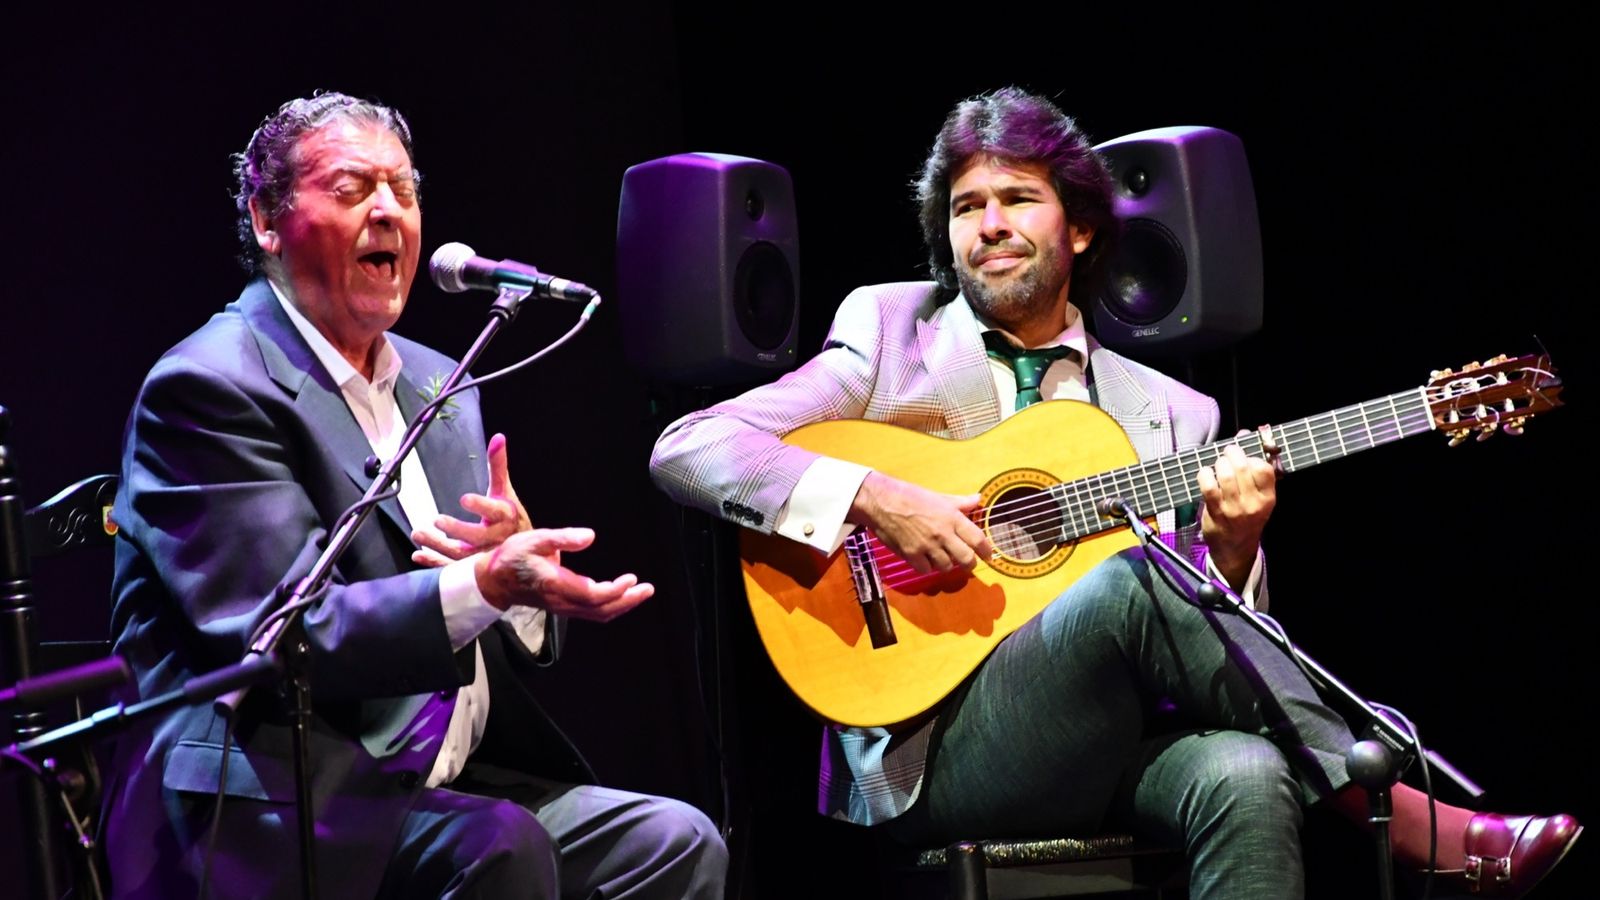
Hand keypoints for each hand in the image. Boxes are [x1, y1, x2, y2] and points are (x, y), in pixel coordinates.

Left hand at [412, 433, 531, 566]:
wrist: (525, 554)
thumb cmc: (511, 518)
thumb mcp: (506, 492)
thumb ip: (498, 467)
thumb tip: (499, 437)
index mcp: (506, 517)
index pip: (495, 511)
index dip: (480, 505)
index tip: (464, 498)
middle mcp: (497, 539)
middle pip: (476, 537)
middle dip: (456, 529)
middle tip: (437, 519)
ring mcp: (484, 556)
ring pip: (461, 554)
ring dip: (438, 546)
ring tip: (418, 534)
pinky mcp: (474, 570)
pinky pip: (454, 569)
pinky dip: (435, 563)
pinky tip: (419, 554)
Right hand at [474, 527, 653, 620]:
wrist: (494, 580)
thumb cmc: (513, 557)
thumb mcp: (535, 539)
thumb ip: (563, 538)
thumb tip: (590, 536)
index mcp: (555, 584)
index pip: (592, 595)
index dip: (615, 591)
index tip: (631, 579)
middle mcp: (561, 601)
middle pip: (600, 610)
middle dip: (627, 601)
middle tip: (647, 589)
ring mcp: (562, 607)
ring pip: (597, 614)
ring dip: (621, 605)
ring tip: (641, 592)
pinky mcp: (563, 606)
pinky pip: (591, 612)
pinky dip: (609, 606)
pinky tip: (620, 596)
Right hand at [847, 471, 993, 573]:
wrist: (882, 501)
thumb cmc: (909, 495)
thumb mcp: (938, 496)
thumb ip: (960, 502)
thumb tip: (978, 499)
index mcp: (952, 517)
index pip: (977, 539)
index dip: (986, 550)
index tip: (988, 555)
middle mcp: (943, 533)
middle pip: (966, 559)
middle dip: (969, 563)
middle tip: (968, 563)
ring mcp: (927, 546)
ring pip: (946, 566)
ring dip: (947, 564)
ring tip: (943, 558)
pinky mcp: (911, 555)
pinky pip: (926, 570)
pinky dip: (928, 567)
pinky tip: (925, 560)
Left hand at [1197, 437, 1276, 587]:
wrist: (1235, 547)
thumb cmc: (1247, 516)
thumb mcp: (1259, 496)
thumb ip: (1254, 467)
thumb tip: (1245, 434)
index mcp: (1268, 497)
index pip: (1263, 468)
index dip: (1252, 455)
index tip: (1246, 452)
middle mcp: (1253, 503)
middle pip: (1242, 467)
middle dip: (1232, 453)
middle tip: (1228, 453)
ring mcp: (1234, 508)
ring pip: (1225, 474)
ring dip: (1219, 463)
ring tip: (1218, 464)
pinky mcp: (1216, 511)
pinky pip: (1208, 486)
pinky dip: (1204, 474)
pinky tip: (1205, 473)